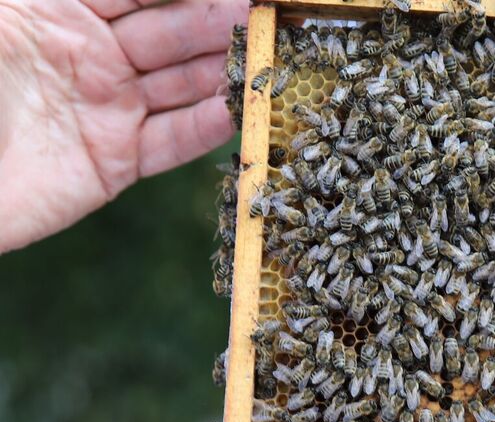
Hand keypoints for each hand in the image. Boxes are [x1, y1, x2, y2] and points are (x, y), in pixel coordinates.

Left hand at [0, 0, 246, 252]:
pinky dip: (214, 126)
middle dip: (219, 17)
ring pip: (184, 80)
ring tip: (271, 55)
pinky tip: (247, 108)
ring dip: (229, 66)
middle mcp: (88, 51)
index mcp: (54, 4)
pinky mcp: (113, 163)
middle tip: (264, 13)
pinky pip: (175, 140)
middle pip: (172, 27)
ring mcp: (104, 107)